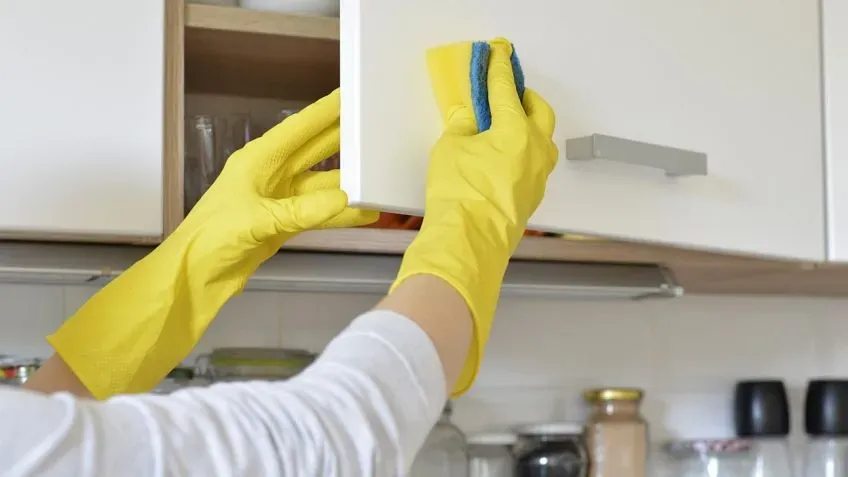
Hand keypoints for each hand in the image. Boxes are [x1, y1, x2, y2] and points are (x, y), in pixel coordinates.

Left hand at [48, 90, 375, 398]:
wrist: (195, 277)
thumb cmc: (213, 239)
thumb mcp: (257, 221)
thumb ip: (302, 211)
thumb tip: (346, 200)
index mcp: (258, 160)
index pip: (298, 129)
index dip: (325, 111)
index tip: (351, 94)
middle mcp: (272, 173)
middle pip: (315, 149)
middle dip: (344, 136)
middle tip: (375, 122)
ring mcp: (280, 198)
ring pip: (322, 183)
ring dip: (349, 182)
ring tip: (381, 173)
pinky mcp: (286, 221)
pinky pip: (320, 212)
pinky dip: (341, 214)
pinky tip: (366, 212)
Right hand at [392, 39, 557, 394]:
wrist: (468, 243)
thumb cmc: (459, 194)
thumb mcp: (450, 149)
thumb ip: (463, 127)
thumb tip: (470, 120)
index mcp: (517, 131)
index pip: (507, 92)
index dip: (498, 72)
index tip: (497, 58)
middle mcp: (536, 151)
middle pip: (539, 112)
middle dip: (524, 98)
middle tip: (506, 92)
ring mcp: (538, 177)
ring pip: (542, 140)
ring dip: (527, 126)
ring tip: (505, 124)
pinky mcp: (532, 197)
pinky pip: (535, 163)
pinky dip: (524, 151)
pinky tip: (504, 155)